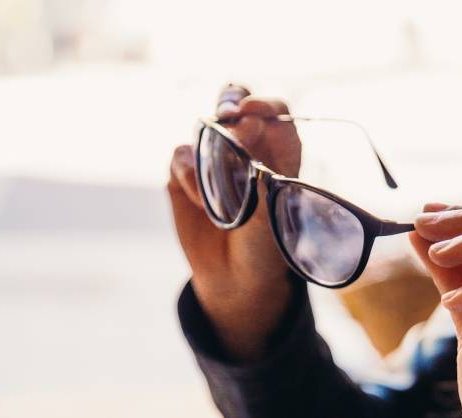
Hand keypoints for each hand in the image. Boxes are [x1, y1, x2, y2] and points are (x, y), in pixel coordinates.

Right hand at [168, 85, 300, 359]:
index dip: (263, 104)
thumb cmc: (267, 246)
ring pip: (203, 131)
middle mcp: (247, 147)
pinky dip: (189, 177)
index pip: (275, 111)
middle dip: (230, 109)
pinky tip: (200, 202)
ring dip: (209, 159)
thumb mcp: (272, 211)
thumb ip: (259, 171)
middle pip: (235, 102)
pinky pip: (180, 157)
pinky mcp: (185, 174)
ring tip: (221, 201)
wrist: (236, 279)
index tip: (251, 113)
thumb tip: (244, 131)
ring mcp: (213, 157)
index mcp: (281, 151)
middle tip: (229, 120)